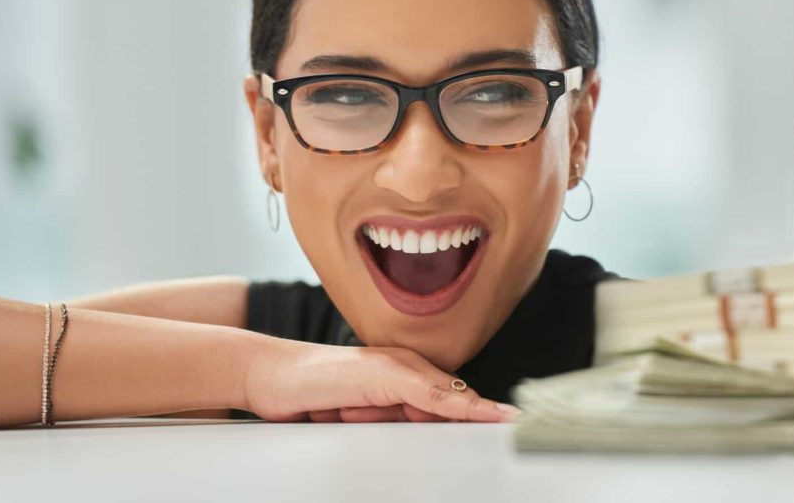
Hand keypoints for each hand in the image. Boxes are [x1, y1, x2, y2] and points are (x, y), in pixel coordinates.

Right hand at [242, 338, 518, 422]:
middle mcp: (404, 368)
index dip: (483, 412)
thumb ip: (392, 413)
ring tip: (475, 423)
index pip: (450, 398)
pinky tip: (478, 413)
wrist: (271, 376)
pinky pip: (426, 393)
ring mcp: (395, 368)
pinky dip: (454, 405)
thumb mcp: (360, 410)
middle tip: (522, 426)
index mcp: (402, 376)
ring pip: (446, 397)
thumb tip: (425, 425)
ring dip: (472, 413)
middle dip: (487, 414)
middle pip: (455, 398)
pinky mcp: (382, 374)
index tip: (516, 423)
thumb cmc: (312, 393)